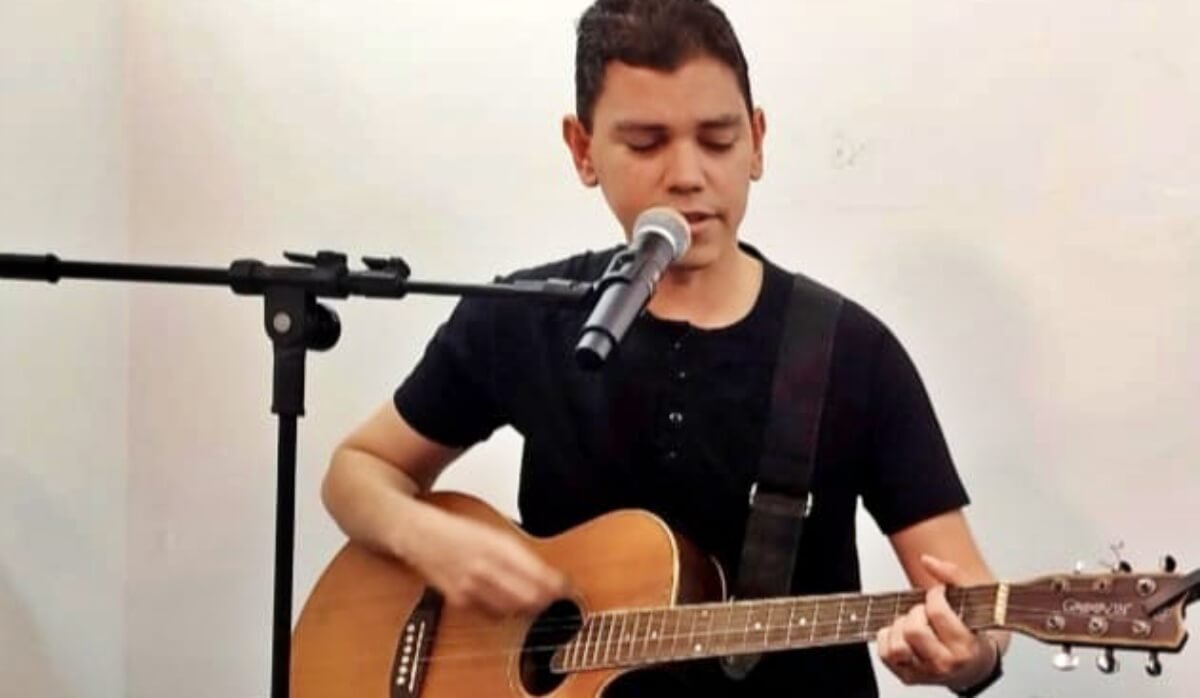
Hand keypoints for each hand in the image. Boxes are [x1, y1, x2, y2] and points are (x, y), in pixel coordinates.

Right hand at [404, 504, 570, 617]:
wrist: (416, 534)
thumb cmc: (457, 531)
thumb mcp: (493, 532)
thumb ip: (519, 554)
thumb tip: (550, 576)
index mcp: (497, 545)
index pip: (538, 573)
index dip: (557, 585)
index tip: (567, 587)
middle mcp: (484, 566)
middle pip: (528, 597)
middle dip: (545, 600)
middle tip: (556, 597)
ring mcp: (470, 586)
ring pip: (511, 609)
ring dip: (526, 607)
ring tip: (535, 601)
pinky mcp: (458, 600)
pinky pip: (490, 614)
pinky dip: (503, 611)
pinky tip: (508, 603)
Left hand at [876, 554, 996, 689]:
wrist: (973, 666)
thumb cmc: (973, 634)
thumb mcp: (974, 602)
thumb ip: (953, 575)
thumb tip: (927, 560)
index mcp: (964, 647)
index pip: (937, 613)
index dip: (934, 596)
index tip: (938, 594)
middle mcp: (943, 664)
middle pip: (913, 630)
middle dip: (917, 613)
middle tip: (926, 613)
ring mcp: (923, 673)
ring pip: (896, 645)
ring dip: (901, 628)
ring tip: (915, 625)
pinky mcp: (907, 676)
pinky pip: (884, 653)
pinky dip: (888, 638)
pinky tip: (903, 634)